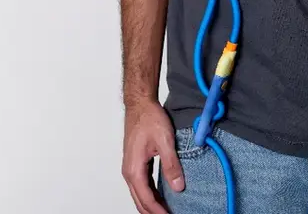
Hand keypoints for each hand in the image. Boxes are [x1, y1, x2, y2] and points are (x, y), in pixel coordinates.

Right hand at [123, 99, 183, 213]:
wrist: (140, 104)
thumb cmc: (149, 118)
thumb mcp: (164, 140)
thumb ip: (171, 164)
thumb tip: (178, 186)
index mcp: (134, 169)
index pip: (146, 199)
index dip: (158, 211)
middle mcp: (129, 172)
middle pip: (140, 201)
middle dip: (153, 212)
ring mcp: (131, 167)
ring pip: (140, 194)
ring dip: (152, 204)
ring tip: (166, 211)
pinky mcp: (135, 163)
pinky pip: (141, 185)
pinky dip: (150, 194)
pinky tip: (160, 197)